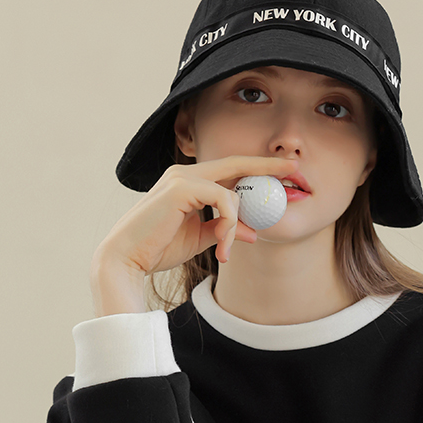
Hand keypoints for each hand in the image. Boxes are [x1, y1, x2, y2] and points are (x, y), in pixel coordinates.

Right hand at [91, 154, 301, 279]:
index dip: (258, 170)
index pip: (230, 170)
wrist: (127, 260)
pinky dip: (229, 225)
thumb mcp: (198, 239)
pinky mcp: (180, 188)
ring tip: (225, 251)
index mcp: (189, 182)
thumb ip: (223, 230)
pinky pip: (222, 201)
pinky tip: (221, 248)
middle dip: (268, 166)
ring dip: (236, 224)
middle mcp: (185, 173)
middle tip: (295, 170)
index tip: (284, 174)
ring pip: (231, 191)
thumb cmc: (157, 248)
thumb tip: (252, 231)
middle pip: (237, 163)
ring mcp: (182, 177)